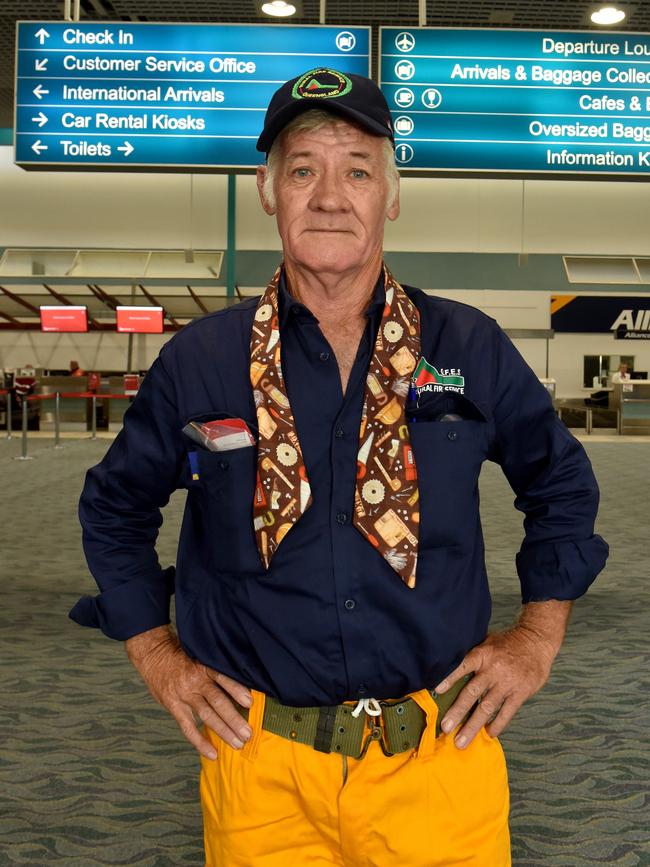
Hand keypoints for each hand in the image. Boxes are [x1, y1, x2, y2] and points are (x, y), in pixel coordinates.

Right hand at [125, 625, 252, 759]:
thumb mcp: (201, 655)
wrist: (154, 654)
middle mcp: (196, 681)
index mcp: (205, 666)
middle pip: (218, 701)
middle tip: (248, 733)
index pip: (223, 678)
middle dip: (234, 719)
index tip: (250, 703)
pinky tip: (212, 753)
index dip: (236, 690)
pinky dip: (200, 742)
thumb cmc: (183, 655)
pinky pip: (188, 727)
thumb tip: (241, 682)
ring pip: (207, 716)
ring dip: (223, 731)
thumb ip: (216, 669)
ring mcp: (184, 694)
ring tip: (238, 743)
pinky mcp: (174, 705)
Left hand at [434, 600, 572, 748]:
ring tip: (461, 741)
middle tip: (445, 728)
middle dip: (457, 712)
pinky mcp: (520, 693)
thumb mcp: (487, 641)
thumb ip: (472, 655)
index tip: (437, 691)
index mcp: (482, 654)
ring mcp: (507, 683)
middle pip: (472, 693)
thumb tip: (447, 665)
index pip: (462, 666)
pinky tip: (488, 734)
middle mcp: (493, 670)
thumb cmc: (507, 643)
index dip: (449, 678)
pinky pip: (506, 713)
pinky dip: (496, 724)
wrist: (536, 641)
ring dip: (473, 726)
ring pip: (487, 708)